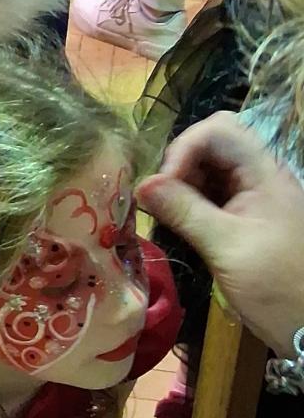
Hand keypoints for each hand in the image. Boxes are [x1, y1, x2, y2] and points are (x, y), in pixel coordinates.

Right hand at [138, 111, 303, 357]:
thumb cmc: (275, 286)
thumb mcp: (225, 247)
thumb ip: (184, 211)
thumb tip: (141, 185)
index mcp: (264, 173)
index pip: (218, 130)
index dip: (184, 149)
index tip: (162, 186)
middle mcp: (259, 177)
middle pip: (212, 145)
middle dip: (179, 166)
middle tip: (159, 199)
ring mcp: (253, 198)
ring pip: (208, 171)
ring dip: (181, 186)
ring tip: (162, 215)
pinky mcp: (245, 220)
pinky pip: (211, 197)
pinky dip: (189, 205)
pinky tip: (175, 226)